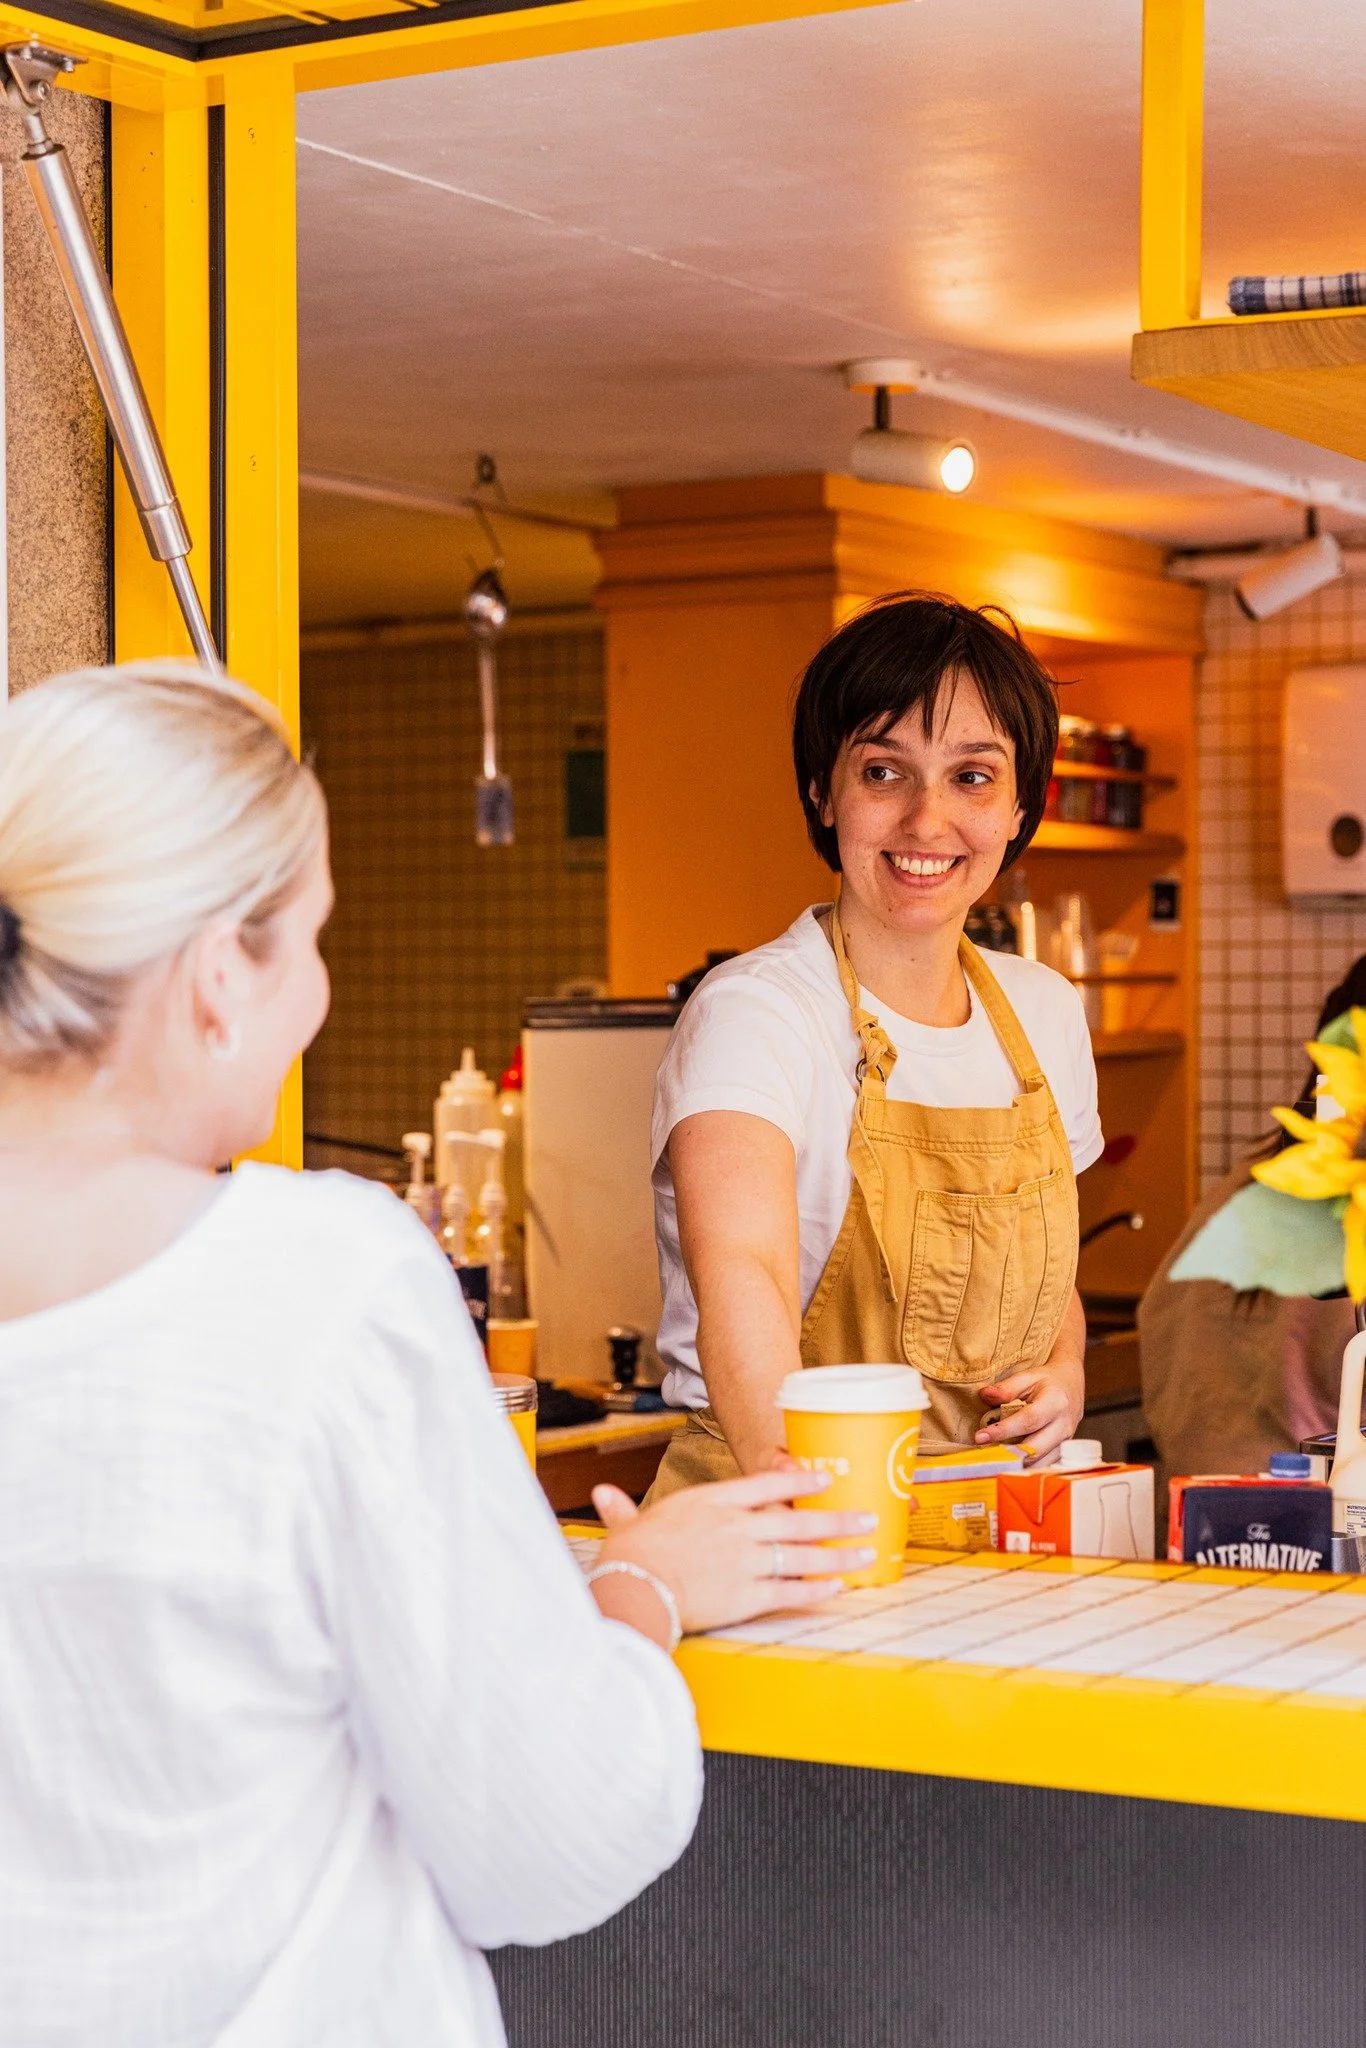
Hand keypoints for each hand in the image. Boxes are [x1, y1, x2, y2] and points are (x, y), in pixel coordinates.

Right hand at [588, 1469, 877, 1643]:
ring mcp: (746, 1560)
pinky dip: (816, 1590)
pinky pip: (790, 1590)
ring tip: (866, 1553)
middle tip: (866, 1517)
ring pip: (803, 1555)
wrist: (634, 1589)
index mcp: (710, 1502)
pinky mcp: (747, 1595)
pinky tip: (837, 1589)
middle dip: (835, 1518)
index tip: (823, 1477)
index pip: (765, 1484)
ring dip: (838, 1555)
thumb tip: (601, 1495)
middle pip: (797, 1518)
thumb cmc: (628, 1558)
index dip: (798, 1479)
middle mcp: (736, 1527)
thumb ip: (623, 1510)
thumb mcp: (628, 1525)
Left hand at [974, 1359, 1084, 1457]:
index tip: (980, 1437)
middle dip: (1008, 1454)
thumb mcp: (1028, 1376)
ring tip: (992, 1459)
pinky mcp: (1063, 1451)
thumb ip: (1006, 1388)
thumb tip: (984, 1396)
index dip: (1003, 1431)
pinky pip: (1043, 1464)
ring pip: (1039, 1461)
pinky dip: (1025, 1466)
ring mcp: (1065, 1441)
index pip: (1028, 1421)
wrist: (1072, 1386)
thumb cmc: (1047, 1381)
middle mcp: (1064, 1425)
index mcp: (1055, 1403)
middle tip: (984, 1454)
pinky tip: (1007, 1462)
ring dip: (1015, 1463)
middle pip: (1035, 1448)